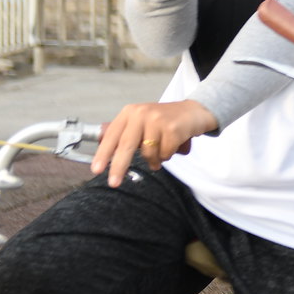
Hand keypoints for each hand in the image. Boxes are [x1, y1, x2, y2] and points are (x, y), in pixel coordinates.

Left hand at [91, 100, 218, 187]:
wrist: (196, 111)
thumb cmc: (167, 120)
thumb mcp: (143, 122)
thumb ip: (128, 136)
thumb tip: (110, 157)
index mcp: (130, 113)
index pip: (112, 135)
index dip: (103, 154)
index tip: (96, 169)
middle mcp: (141, 113)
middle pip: (126, 145)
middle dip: (119, 166)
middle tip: (113, 183)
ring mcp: (157, 120)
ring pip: (148, 152)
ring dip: (155, 159)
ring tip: (162, 152)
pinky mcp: (173, 128)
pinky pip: (164, 153)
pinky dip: (168, 155)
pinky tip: (173, 146)